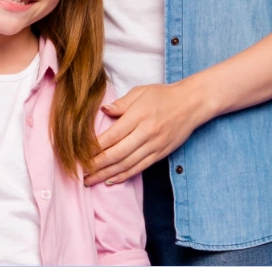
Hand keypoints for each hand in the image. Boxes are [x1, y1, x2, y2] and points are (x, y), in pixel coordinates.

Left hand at [84, 83, 205, 187]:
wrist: (190, 104)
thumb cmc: (162, 95)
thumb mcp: (140, 91)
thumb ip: (121, 103)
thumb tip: (104, 110)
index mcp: (138, 115)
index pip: (112, 135)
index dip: (95, 147)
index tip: (80, 154)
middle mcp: (146, 133)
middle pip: (117, 154)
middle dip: (97, 165)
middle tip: (81, 174)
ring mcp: (154, 146)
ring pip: (127, 164)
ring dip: (108, 175)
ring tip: (92, 181)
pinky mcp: (161, 154)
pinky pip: (140, 168)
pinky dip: (125, 176)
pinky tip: (112, 180)